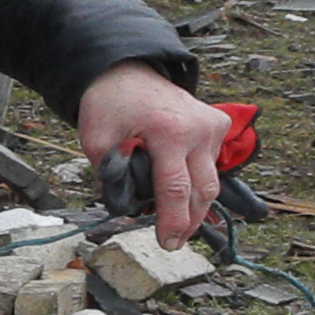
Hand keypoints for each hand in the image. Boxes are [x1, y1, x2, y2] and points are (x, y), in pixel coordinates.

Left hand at [79, 63, 223, 241]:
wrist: (127, 72)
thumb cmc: (110, 104)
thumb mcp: (96, 140)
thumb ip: (110, 175)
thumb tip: (125, 206)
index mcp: (168, 132)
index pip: (176, 188)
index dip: (173, 220)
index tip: (168, 243)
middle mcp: (198, 129)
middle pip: (203, 190)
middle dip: (190, 221)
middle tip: (173, 241)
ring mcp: (212, 125)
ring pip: (211, 179)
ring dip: (196, 203)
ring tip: (177, 221)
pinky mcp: (218, 123)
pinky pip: (212, 161)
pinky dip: (198, 177)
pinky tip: (181, 185)